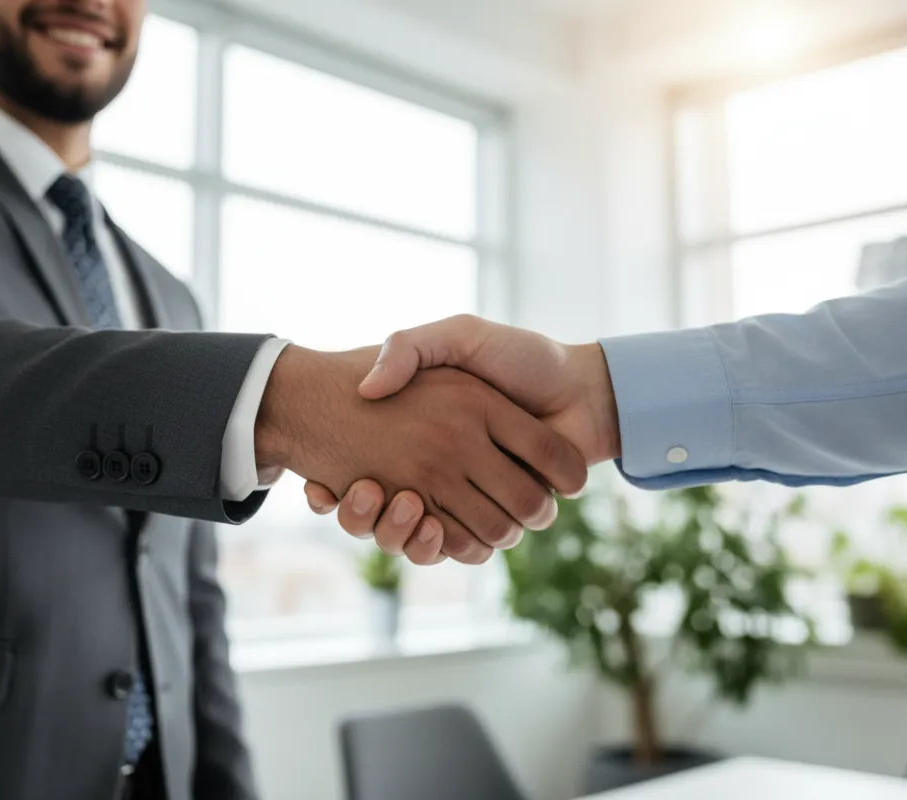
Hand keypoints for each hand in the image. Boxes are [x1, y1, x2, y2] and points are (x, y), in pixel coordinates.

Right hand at [257, 344, 587, 564]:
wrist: (585, 392)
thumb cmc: (523, 358)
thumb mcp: (459, 337)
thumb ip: (410, 348)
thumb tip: (367, 390)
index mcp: (424, 433)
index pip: (361, 473)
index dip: (337, 489)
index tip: (321, 486)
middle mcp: (439, 469)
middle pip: (379, 514)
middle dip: (361, 515)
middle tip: (358, 492)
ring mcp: (465, 497)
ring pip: (410, 537)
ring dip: (392, 532)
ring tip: (394, 502)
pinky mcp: (493, 519)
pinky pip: (453, 548)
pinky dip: (433, 546)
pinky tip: (423, 520)